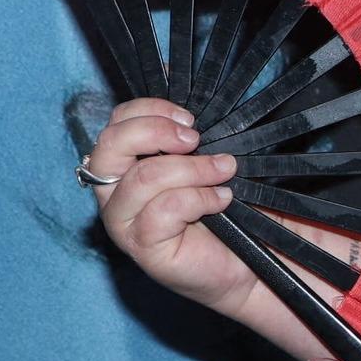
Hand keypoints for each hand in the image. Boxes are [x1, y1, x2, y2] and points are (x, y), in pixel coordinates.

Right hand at [86, 97, 250, 314]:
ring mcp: (125, 222)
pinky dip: (199, 197)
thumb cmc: (229, 209)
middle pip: (109, 146)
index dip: (149, 110)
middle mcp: (116, 192)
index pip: (117, 123)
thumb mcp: (210, 161)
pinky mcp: (143, 247)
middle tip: (196, 139)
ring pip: (143, 178)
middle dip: (156, 131)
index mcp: (127, 165)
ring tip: (224, 171)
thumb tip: (192, 98)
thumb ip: (194, 136)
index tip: (190, 116)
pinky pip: (164, 210)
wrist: (250, 262)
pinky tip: (222, 200)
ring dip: (192, 168)